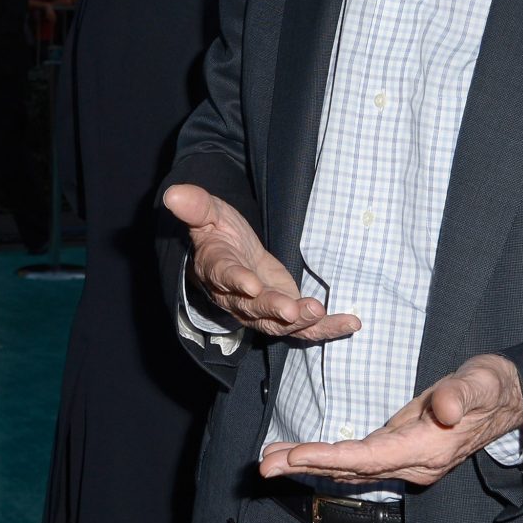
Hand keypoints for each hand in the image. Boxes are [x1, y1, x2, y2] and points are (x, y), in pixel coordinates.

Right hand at [163, 184, 359, 341]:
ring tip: (321, 313)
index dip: (237, 281)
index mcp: (216, 268)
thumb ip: (195, 206)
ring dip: (301, 321)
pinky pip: (304, 328)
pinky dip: (327, 328)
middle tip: (293, 309)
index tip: (252, 284)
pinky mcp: (284, 314)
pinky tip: (350, 323)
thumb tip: (172, 194)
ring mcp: (261, 310)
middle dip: (273, 308)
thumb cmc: (219, 232)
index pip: (224, 276)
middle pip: (253, 307)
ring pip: (278, 323)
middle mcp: (236, 297)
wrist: (229, 255)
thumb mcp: (209, 212)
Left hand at [260, 353, 522, 486]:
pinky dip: (325, 461)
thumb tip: (442, 407)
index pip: (371, 458)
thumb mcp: (480, 383)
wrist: (506, 400)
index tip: (296, 455)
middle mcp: (414, 465)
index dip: (332, 458)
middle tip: (263, 466)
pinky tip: (300, 458)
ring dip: (308, 467)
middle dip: (306, 468)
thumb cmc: (489, 386)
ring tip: (268, 461)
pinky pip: (355, 464)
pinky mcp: (399, 454)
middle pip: (351, 471)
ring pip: (349, 471)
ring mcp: (406, 463)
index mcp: (428, 449)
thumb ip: (461, 394)